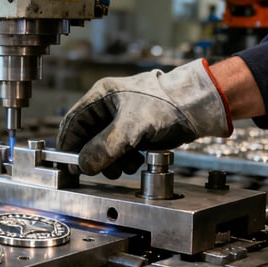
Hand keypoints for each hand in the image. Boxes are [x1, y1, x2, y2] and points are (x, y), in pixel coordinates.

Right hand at [57, 59, 232, 177]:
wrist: (197, 108)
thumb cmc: (166, 104)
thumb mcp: (131, 127)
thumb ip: (104, 147)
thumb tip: (84, 165)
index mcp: (101, 96)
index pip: (74, 122)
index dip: (70, 145)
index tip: (70, 164)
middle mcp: (109, 106)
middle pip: (89, 137)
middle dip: (94, 156)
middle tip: (99, 171)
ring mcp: (123, 119)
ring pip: (105, 146)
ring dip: (111, 161)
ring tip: (123, 168)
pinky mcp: (136, 130)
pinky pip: (121, 149)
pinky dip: (125, 160)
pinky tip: (135, 162)